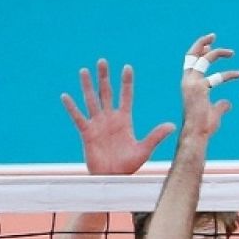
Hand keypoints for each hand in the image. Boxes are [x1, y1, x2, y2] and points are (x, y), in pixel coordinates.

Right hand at [61, 59, 174, 174]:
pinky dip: (72, 107)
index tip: (127, 67)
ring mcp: (97, 124)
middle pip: (106, 93)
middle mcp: (110, 118)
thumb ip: (156, 136)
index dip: (126, 82)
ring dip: (87, 86)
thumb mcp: (144, 150)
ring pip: (91, 100)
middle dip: (104, 77)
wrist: (113, 177)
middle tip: (102, 61)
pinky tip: (66, 96)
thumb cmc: (129, 165)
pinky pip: (78, 117)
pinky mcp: (87, 133)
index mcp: (124, 120)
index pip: (126, 96)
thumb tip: (172, 125)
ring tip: (84, 71)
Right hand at [179, 34, 238, 138]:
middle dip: (203, 43)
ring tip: (232, 52)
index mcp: (187, 84)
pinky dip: (230, 75)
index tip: (210, 44)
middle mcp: (187, 81)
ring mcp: (192, 84)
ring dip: (218, 53)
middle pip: (192, 55)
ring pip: (204, 60)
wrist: (197, 134)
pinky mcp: (200, 89)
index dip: (199, 51)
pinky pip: (218, 77)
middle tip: (214, 36)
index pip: (191, 61)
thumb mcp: (214, 113)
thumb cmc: (203, 127)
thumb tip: (228, 103)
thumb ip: (221, 106)